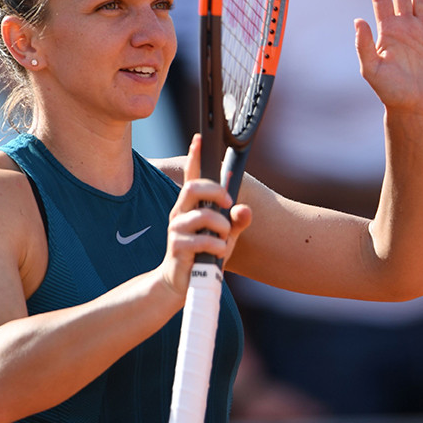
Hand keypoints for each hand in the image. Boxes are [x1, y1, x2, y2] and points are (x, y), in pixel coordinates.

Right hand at [160, 135, 251, 297]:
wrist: (182, 284)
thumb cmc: (204, 255)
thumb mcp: (225, 236)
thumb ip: (236, 221)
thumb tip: (245, 209)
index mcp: (190, 206)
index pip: (191, 176)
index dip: (194, 156)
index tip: (199, 138)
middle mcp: (180, 213)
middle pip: (193, 187)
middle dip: (215, 191)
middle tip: (228, 204)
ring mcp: (176, 229)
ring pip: (202, 215)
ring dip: (221, 226)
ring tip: (224, 239)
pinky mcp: (177, 247)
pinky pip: (204, 240)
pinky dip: (218, 246)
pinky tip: (218, 253)